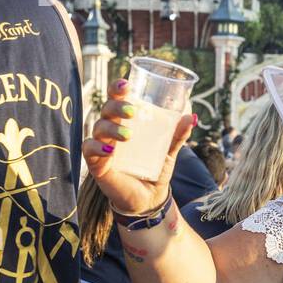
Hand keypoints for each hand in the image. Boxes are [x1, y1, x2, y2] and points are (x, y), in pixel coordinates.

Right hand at [84, 78, 196, 213]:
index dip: (117, 89)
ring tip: (128, 137)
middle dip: (116, 106)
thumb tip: (193, 117)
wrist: (149, 198)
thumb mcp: (168, 151)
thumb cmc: (154, 168)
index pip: (117, 100)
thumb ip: (177, 135)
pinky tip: (109, 150)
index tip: (125, 84)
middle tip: (132, 112)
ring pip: (98, 128)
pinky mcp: (97, 164)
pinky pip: (89, 150)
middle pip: (106, 110)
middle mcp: (111, 131)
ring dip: (111, 129)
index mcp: (126, 122)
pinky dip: (97, 147)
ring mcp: (102, 146)